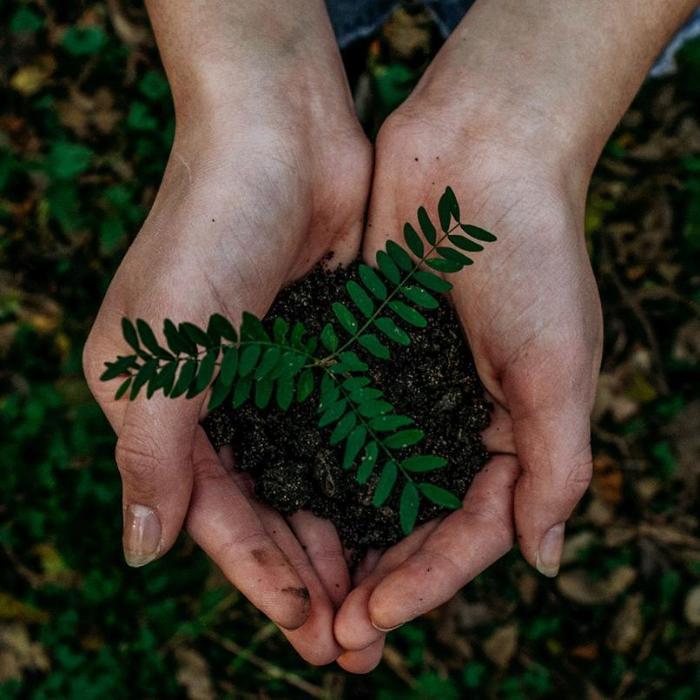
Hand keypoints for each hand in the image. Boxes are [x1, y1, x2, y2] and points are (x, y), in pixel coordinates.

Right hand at [83, 35, 371, 662]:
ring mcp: (279, 378)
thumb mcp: (159, 351)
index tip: (309, 627)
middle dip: (308, 575)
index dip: (259, 575)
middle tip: (355, 641)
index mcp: (166, 407)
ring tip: (382, 599)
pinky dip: (368, 478)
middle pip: (267, 510)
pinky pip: (349, 432)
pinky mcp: (329, 352)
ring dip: (343, 539)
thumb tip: (141, 551)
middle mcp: (221, 401)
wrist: (278, 136)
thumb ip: (150, 454)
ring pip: (312, 481)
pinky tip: (398, 518)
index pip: (214, 515)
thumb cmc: (208, 232)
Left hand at [333, 90, 601, 671]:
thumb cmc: (533, 255)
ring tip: (301, 591)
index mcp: (511, 432)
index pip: (470, 531)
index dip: (427, 581)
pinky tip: (280, 503)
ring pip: (367, 482)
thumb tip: (544, 561)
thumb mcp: (559, 367)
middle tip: (331, 635)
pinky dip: (313, 465)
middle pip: (413, 520)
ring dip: (339, 536)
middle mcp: (454, 419)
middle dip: (377, 577)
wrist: (480, 155)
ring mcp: (405, 387)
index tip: (374, 619)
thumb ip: (556, 465)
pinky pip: (336, 421)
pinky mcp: (362, 352)